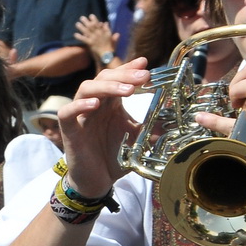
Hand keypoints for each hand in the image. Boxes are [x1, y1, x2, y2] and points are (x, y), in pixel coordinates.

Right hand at [52, 60, 149, 195]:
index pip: (117, 77)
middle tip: (144, 76)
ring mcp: (80, 116)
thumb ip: (153, 126)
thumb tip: (178, 118)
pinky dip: (79, 106)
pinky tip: (95, 104)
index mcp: (110, 103)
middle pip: (103, 77)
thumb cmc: (115, 158)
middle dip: (124, 74)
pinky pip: (67, 112)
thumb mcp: (140, 138)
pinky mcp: (69, 131)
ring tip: (127, 90)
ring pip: (86, 89)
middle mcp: (94, 105)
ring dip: (107, 86)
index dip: (129, 68)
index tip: (146, 64)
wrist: (98, 181)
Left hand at [74, 14, 114, 60]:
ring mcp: (93, 38)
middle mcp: (97, 34)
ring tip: (77, 23)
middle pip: (91, 26)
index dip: (94, 19)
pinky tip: (75, 34)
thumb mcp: (109, 35)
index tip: (90, 15)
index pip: (97, 24)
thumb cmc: (109, 45)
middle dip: (86, 21)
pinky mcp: (90, 43)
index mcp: (102, 31)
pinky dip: (79, 37)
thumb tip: (105, 22)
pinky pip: (84, 39)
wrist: (107, 53)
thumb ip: (107, 28)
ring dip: (81, 27)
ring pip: (86, 31)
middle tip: (81, 17)